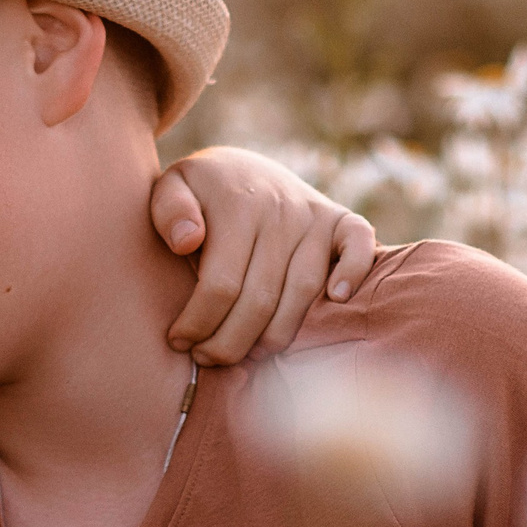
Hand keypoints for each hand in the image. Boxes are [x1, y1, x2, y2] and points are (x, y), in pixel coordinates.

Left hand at [153, 147, 378, 364]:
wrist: (241, 166)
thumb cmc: (200, 192)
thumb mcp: (170, 187)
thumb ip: (169, 211)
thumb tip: (187, 241)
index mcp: (237, 205)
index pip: (221, 283)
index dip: (199, 322)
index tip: (179, 342)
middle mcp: (280, 211)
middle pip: (261, 297)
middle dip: (231, 341)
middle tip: (209, 359)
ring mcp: (313, 215)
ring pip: (302, 289)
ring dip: (277, 333)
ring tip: (249, 355)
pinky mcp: (339, 219)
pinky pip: (358, 244)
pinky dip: (353, 271)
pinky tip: (335, 300)